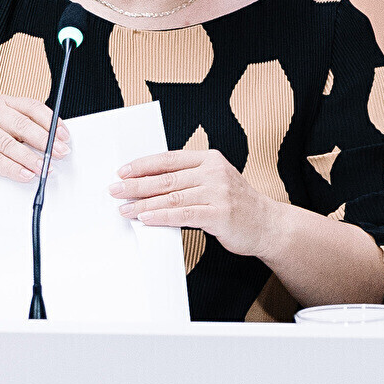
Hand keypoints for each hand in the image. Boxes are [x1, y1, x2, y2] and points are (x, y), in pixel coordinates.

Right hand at [0, 95, 62, 194]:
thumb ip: (20, 133)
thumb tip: (53, 143)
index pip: (31, 107)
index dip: (51, 121)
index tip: (65, 136)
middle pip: (23, 124)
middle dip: (45, 141)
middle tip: (60, 153)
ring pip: (9, 144)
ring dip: (31, 158)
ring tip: (45, 168)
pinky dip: (12, 168)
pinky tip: (25, 175)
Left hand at [111, 144, 275, 255]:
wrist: (268, 225)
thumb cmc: (238, 206)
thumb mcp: (216, 182)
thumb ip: (189, 180)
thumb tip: (149, 185)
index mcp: (211, 159)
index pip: (170, 159)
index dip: (143, 165)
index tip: (123, 171)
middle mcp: (215, 172)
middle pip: (167, 178)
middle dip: (136, 185)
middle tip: (116, 190)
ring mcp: (219, 192)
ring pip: (172, 197)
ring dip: (143, 203)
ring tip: (125, 208)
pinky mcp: (220, 214)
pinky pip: (183, 214)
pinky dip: (161, 216)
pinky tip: (146, 218)